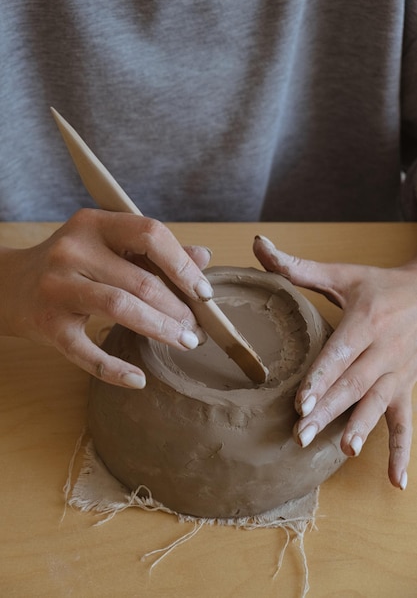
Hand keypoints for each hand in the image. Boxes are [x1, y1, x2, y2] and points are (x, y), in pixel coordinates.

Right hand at [0, 209, 211, 387]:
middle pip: (140, 280)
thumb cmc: (70, 265)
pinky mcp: (48, 324)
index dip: (182, 264)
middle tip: (197, 329)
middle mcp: (73, 251)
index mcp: (94, 224)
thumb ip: (153, 250)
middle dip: (178, 309)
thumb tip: (202, 256)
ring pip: (121, 308)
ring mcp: (58, 287)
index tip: (203, 291)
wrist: (10, 285)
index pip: (149, 233)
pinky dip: (115, 369)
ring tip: (185, 342)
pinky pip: (86, 351)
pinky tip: (139, 379)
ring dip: (160, 329)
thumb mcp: (107, 245)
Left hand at [253, 234, 415, 489]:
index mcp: (365, 322)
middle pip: (354, 384)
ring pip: (377, 404)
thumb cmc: (378, 285)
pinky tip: (396, 481)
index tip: (301, 402)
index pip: (341, 354)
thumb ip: (297, 266)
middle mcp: (384, 350)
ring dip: (359, 428)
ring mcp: (398, 373)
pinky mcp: (406, 388)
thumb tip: (258, 245)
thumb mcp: (341, 273)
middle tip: (300, 435)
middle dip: (328, 410)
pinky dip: (403, 452)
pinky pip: (406, 423)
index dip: (322, 379)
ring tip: (342, 450)